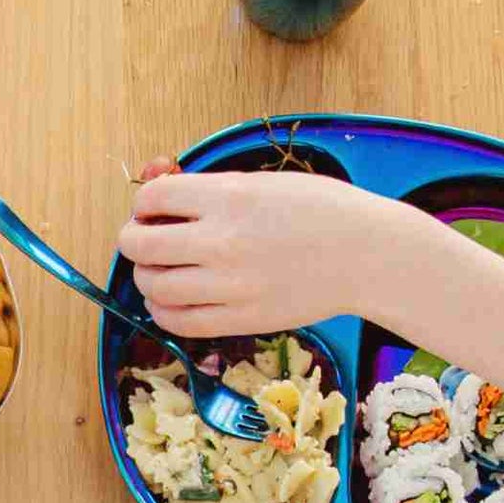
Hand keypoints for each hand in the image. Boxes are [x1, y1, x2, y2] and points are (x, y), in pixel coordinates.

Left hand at [115, 167, 367, 336]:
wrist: (369, 254)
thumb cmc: (323, 210)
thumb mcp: (266, 180)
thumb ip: (211, 187)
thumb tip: (160, 184)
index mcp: (229, 197)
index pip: (152, 197)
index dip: (144, 202)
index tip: (154, 208)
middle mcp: (223, 241)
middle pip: (141, 244)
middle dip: (134, 239)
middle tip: (144, 239)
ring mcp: (231, 285)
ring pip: (153, 287)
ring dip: (147, 277)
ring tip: (161, 270)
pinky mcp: (242, 319)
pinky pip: (178, 322)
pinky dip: (163, 311)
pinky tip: (172, 300)